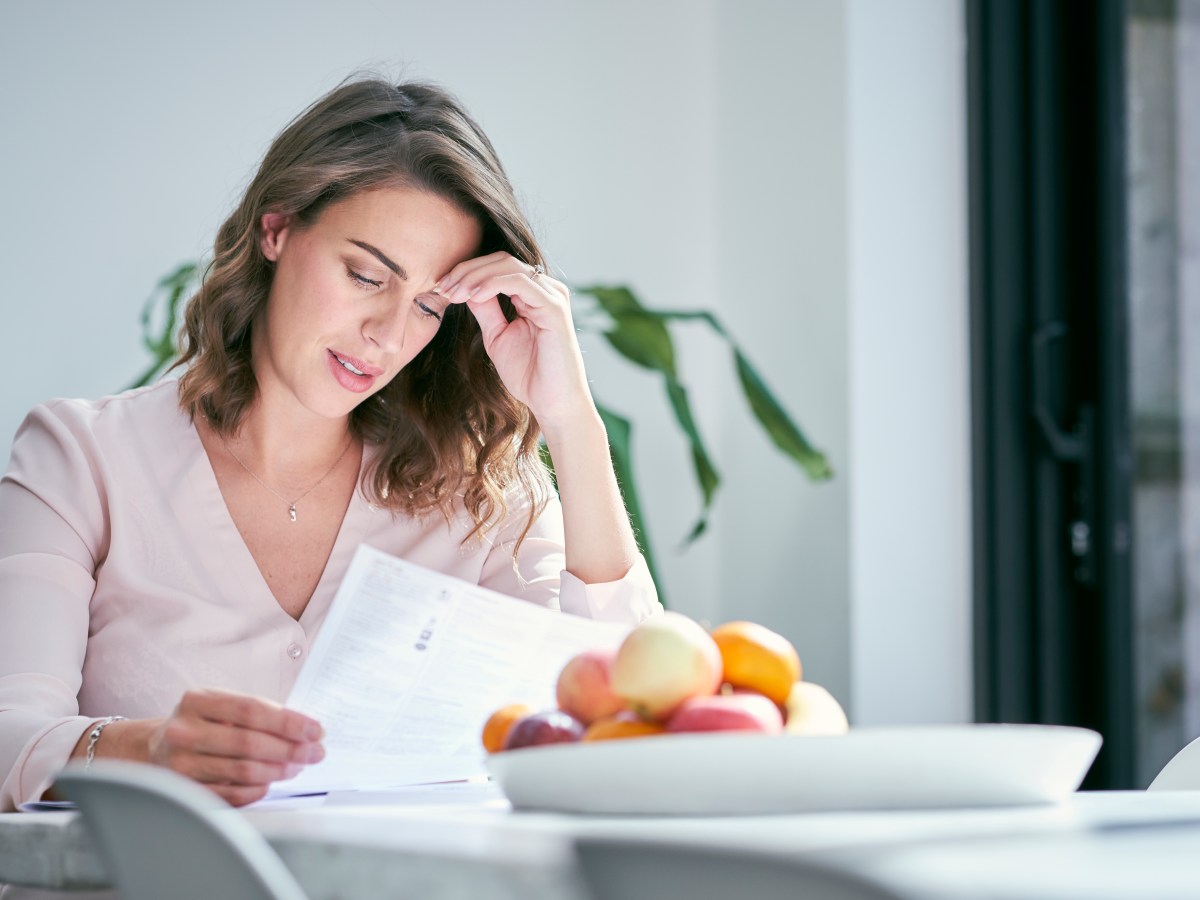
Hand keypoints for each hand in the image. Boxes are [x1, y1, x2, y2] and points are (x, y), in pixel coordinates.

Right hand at [144, 688, 324, 806]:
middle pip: (249, 742)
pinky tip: (271, 782)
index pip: (251, 710)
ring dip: (278, 770)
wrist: (158, 746)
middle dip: (290, 749)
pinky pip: (231, 794)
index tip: (315, 730)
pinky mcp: (185, 790)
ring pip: (242, 771)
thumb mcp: (222, 705)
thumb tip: (305, 729)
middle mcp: (184, 731)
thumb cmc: (202, 723)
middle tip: (314, 752)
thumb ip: (259, 713)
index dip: (288, 722)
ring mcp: (181, 763)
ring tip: (296, 766)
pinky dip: (257, 790)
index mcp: (197, 701)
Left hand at [437, 252, 591, 430]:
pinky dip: (492, 284)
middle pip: (501, 260)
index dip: (467, 272)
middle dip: (466, 270)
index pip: (498, 266)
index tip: (440, 287)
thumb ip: (485, 310)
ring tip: (453, 292)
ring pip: (508, 266)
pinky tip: (473, 295)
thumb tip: (464, 288)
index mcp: (535, 294)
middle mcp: (547, 289)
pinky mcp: (554, 308)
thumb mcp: (497, 336)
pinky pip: (520, 283)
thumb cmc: (529, 375)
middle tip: (442, 286)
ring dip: (475, 276)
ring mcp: (552, 296)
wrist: (552, 403)